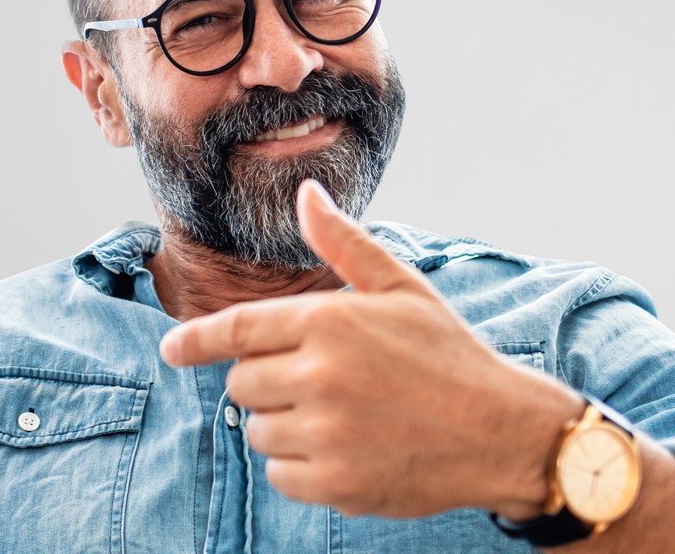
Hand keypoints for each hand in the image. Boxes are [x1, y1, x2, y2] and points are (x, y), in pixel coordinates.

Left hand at [161, 180, 579, 517]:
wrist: (504, 432)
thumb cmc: (448, 353)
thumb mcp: (400, 287)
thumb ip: (342, 243)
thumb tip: (305, 192)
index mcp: (329, 321)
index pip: (236, 329)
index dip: (195, 340)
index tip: (170, 349)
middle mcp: (320, 376)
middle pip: (241, 382)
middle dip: (265, 378)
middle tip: (317, 378)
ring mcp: (326, 434)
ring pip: (257, 429)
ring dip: (282, 422)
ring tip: (338, 414)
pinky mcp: (335, 484)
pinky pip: (279, 473)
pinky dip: (298, 464)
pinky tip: (342, 449)